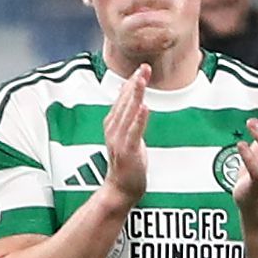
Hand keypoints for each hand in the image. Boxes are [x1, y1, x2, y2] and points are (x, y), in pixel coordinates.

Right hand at [94, 69, 151, 209]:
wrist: (119, 189)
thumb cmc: (125, 164)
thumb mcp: (126, 135)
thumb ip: (127, 116)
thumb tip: (132, 97)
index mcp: (112, 124)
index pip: (122, 98)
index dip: (131, 82)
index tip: (141, 68)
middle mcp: (113, 129)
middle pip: (124, 102)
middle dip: (134, 83)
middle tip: (144, 67)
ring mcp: (119, 140)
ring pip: (127, 113)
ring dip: (135, 95)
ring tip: (141, 80)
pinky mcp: (127, 152)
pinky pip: (133, 133)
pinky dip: (138, 119)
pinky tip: (144, 108)